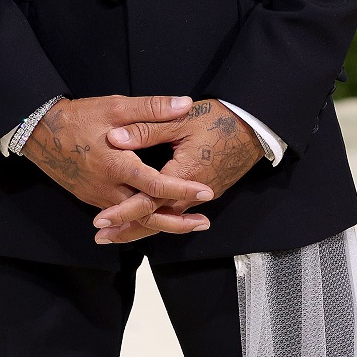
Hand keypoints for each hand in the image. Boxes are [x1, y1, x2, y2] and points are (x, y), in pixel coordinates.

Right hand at [24, 95, 214, 235]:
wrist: (39, 132)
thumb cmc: (78, 117)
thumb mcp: (115, 106)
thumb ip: (152, 108)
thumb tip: (185, 104)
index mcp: (116, 165)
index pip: (156, 185)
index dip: (183, 190)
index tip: (207, 192)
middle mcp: (107, 187)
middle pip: (146, 215)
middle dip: (177, 223)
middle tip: (203, 223)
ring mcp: (97, 197)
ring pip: (133, 219)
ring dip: (160, 223)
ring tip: (187, 223)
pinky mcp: (91, 197)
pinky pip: (120, 214)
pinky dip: (140, 218)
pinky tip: (155, 215)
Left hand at [92, 99, 263, 244]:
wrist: (255, 126)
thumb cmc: (219, 119)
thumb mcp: (180, 120)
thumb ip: (146, 130)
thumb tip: (114, 138)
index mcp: (183, 176)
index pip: (147, 202)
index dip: (122, 213)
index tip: (100, 221)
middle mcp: (194, 193)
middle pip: (156, 220)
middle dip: (128, 230)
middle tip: (101, 237)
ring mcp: (203, 196)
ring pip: (168, 219)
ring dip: (143, 227)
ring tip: (118, 233)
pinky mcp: (209, 192)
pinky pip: (180, 211)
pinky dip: (161, 218)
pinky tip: (149, 218)